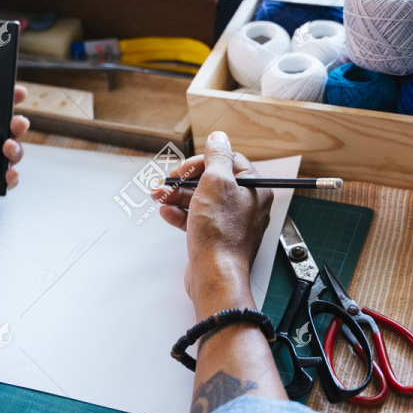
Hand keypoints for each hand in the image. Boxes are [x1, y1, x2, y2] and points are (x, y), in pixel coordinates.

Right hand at [152, 131, 272, 318]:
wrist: (215, 275)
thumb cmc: (220, 232)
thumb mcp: (217, 182)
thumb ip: (217, 156)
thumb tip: (219, 137)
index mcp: (254, 189)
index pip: (229, 162)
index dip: (203, 162)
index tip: (184, 168)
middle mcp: (245, 206)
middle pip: (212, 182)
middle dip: (184, 181)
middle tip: (166, 183)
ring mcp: (230, 224)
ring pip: (202, 201)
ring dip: (177, 197)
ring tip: (158, 198)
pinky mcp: (216, 239)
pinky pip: (197, 221)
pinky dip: (181, 216)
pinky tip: (166, 214)